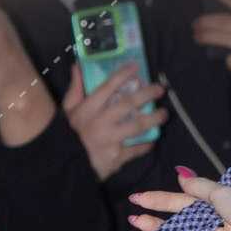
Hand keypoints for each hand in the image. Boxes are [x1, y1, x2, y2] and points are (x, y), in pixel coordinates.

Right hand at [62, 60, 164, 176]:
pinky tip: (152, 140)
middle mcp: (101, 122)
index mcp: (88, 109)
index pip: (108, 87)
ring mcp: (110, 139)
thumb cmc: (68, 134)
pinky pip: (136, 149)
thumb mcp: (68, 110)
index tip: (136, 66)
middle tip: (159, 89)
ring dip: (154, 119)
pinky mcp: (116, 156)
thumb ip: (75, 89)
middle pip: (128, 104)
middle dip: (147, 94)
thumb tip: (78, 67)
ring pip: (137, 126)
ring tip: (164, 114)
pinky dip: (145, 145)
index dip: (123, 74)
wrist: (67, 164)